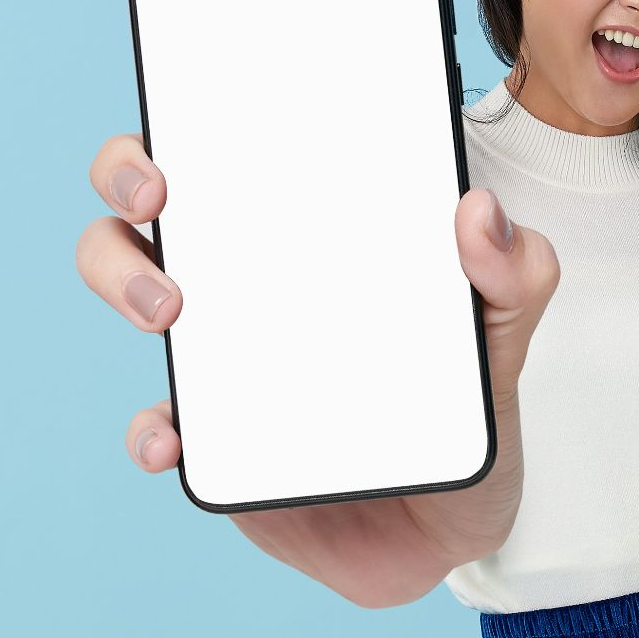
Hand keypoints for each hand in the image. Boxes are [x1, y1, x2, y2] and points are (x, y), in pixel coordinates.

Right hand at [74, 133, 558, 606]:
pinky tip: (172, 439)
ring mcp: (223, 357)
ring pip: (131, 285)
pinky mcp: (213, 439)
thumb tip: (479, 209)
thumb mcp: (505, 338)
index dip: (200, 114)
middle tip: (160, 199)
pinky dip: (149, 428)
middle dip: (127, 175)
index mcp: (317, 237)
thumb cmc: (465, 416)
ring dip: (123, 278)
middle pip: (151, 200)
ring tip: (170, 312)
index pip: (243, 150)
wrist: (450, 531)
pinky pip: (154, 422)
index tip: (198, 107)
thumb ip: (515, 275)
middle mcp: (253, 282)